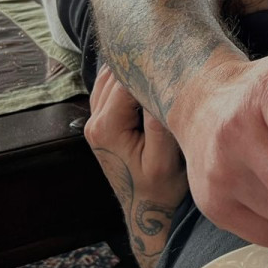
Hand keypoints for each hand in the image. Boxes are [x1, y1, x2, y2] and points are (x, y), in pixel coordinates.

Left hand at [85, 67, 188, 267]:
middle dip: (140, 66)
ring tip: (161, 67)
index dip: (149, 67)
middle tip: (170, 58)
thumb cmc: (160, 188)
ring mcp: (94, 122)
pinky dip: (126, 80)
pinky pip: (109, 89)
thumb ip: (158, 122)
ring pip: (108, 78)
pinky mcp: (101, 123)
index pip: (125, 81)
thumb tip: (158, 85)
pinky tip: (148, 80)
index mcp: (106, 129)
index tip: (174, 60)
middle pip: (114, 75)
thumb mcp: (165, 159)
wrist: (147, 209)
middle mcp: (94, 122)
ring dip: (132, 71)